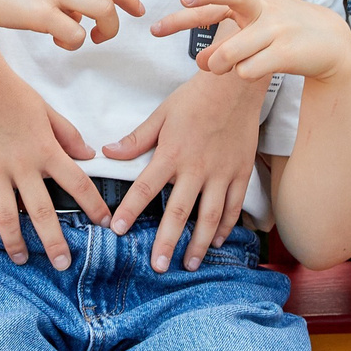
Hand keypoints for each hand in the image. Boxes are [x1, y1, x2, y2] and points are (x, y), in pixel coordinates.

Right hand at [0, 47, 109, 269]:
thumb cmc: (12, 92)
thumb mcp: (46, 110)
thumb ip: (68, 134)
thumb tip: (89, 154)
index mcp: (46, 149)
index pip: (77, 183)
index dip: (93, 206)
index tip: (105, 224)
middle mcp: (22, 164)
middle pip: (43, 211)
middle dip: (55, 242)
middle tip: (63, 264)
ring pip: (7, 216)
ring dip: (16, 242)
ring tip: (22, 258)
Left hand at [98, 67, 264, 270]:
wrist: (236, 83)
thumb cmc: (197, 97)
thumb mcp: (161, 114)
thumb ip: (137, 139)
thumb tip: (109, 152)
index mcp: (172, 153)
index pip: (146, 187)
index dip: (130, 210)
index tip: (118, 229)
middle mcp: (197, 167)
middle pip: (179, 212)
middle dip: (167, 241)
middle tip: (158, 266)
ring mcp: (221, 173)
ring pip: (210, 216)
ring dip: (199, 243)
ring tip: (189, 263)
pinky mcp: (241, 172)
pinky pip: (234, 206)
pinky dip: (226, 226)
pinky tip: (217, 241)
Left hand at [151, 0, 350, 85]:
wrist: (332, 42)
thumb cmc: (286, 32)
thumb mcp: (260, 23)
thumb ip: (228, 39)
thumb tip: (199, 62)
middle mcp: (264, 10)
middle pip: (226, 5)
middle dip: (189, 15)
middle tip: (163, 28)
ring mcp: (276, 30)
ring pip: (228, 53)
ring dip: (216, 65)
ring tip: (221, 68)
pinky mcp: (285, 53)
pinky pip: (246, 71)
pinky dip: (243, 74)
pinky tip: (253, 70)